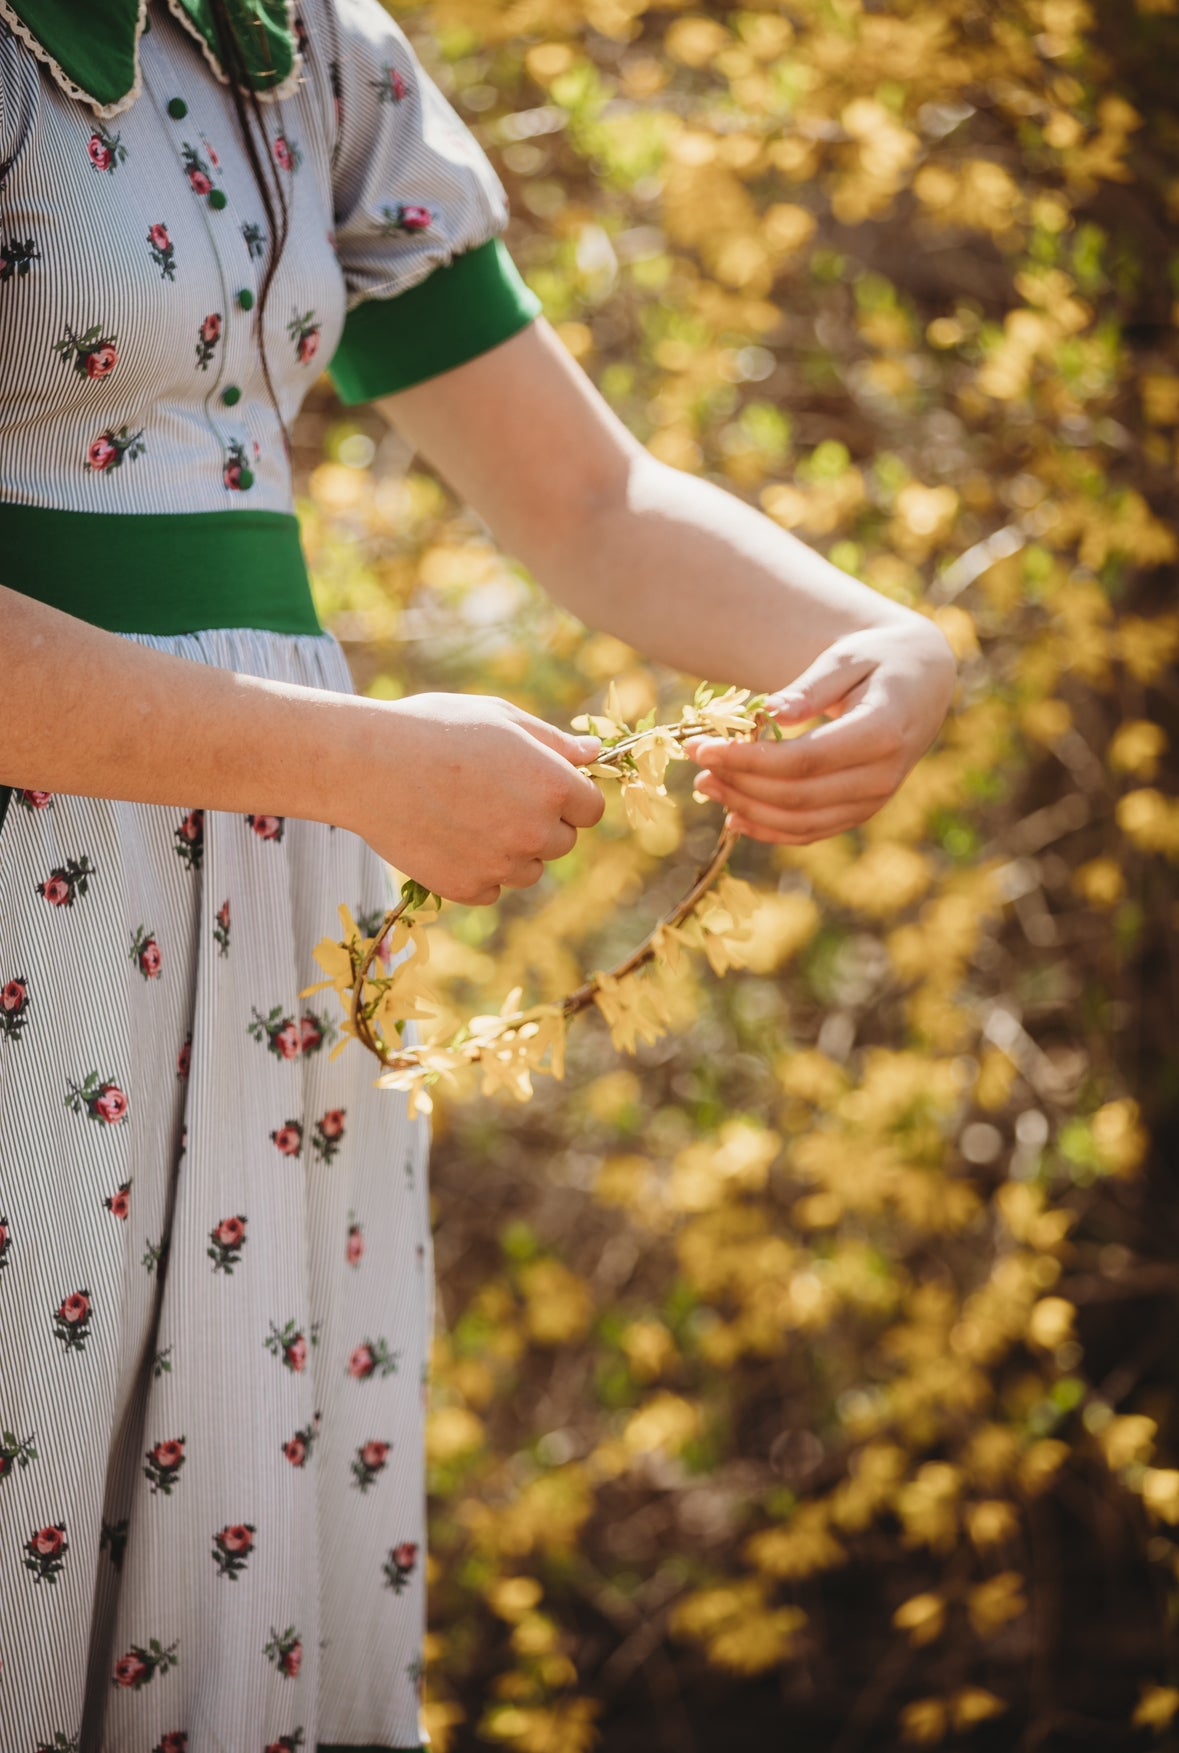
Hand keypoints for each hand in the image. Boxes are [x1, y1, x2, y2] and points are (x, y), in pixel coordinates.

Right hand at [350, 693, 604, 905]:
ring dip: (510, 851)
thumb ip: (554, 741)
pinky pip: (490, 887)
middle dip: (539, 824)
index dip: (569, 797)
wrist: (367, 765)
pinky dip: (476, 870)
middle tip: (493, 797)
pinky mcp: (467, 888)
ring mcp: (502, 865)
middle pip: (562, 842)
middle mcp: (535, 832)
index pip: (591, 809)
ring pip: (528, 870)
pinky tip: (447, 836)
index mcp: (553, 786)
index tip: (540, 786)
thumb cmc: (435, 728)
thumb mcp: (500, 718)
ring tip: (466, 816)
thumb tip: (594, 755)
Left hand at [682, 619, 957, 844]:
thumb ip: (812, 686)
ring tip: (706, 785)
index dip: (747, 760)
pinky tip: (735, 818)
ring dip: (747, 808)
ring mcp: (875, 799)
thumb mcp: (848, 656)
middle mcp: (882, 775)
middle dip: (738, 783)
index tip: (702, 747)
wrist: (924, 683)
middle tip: (697, 763)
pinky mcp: (863, 811)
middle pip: (796, 795)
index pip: (803, 761)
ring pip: (801, 821)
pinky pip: (812, 832)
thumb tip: (773, 712)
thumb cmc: (880, 659)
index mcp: (881, 731)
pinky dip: (770, 830)